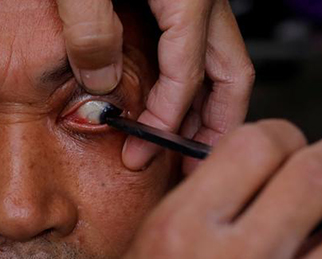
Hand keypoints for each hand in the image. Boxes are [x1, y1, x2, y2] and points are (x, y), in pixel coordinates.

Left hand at [56, 0, 254, 172]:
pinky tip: (167, 100)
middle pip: (230, 75)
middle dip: (216, 127)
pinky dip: (190, 81)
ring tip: (182, 143)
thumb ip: (91, 30)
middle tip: (192, 166)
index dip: (166, 122)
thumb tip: (101, 84)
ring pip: (220, 63)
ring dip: (206, 107)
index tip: (141, 152)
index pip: (188, 78)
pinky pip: (199, 48)